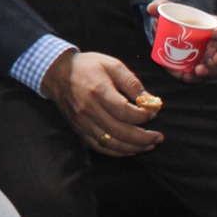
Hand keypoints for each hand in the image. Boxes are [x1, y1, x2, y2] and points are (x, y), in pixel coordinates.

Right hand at [41, 50, 159, 156]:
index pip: (126, 112)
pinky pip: (100, 147)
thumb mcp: (113, 65)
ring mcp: (83, 122)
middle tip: (159, 137)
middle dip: (144, 138)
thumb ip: (132, 83)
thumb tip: (150, 101)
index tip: (153, 112)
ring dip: (134, 148)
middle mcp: (89, 110)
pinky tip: (130, 149)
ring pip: (112, 143)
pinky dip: (117, 152)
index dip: (144, 115)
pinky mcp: (80, 130)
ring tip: (149, 145)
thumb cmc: (87, 67)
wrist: (56, 74)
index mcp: (99, 91)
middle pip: (121, 132)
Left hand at [146, 4, 216, 81]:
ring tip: (199, 70)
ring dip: (211, 71)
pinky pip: (200, 77)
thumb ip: (161, 6)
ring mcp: (211, 61)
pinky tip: (186, 76)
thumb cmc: (179, 21)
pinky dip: (193, 78)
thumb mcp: (171, 11)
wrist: (170, 37)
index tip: (215, 34)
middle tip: (216, 58)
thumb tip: (151, 9)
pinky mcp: (199, 70)